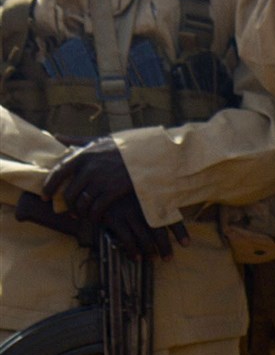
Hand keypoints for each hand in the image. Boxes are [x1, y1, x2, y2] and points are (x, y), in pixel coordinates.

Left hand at [43, 142, 183, 257]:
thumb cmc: (123, 147)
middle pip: (69, 193)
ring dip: (81, 213)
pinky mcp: (113, 191)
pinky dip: (94, 215)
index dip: (49, 187)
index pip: (57, 173)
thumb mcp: (98, 140)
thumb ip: (76, 140)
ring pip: (82, 203)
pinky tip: (96, 218)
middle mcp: (88, 168)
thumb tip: (56, 136)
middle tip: (70, 212)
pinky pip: (96, 208)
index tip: (45, 197)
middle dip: (68, 205)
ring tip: (83, 216)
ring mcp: (100, 180)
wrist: (148, 154)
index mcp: (82, 155)